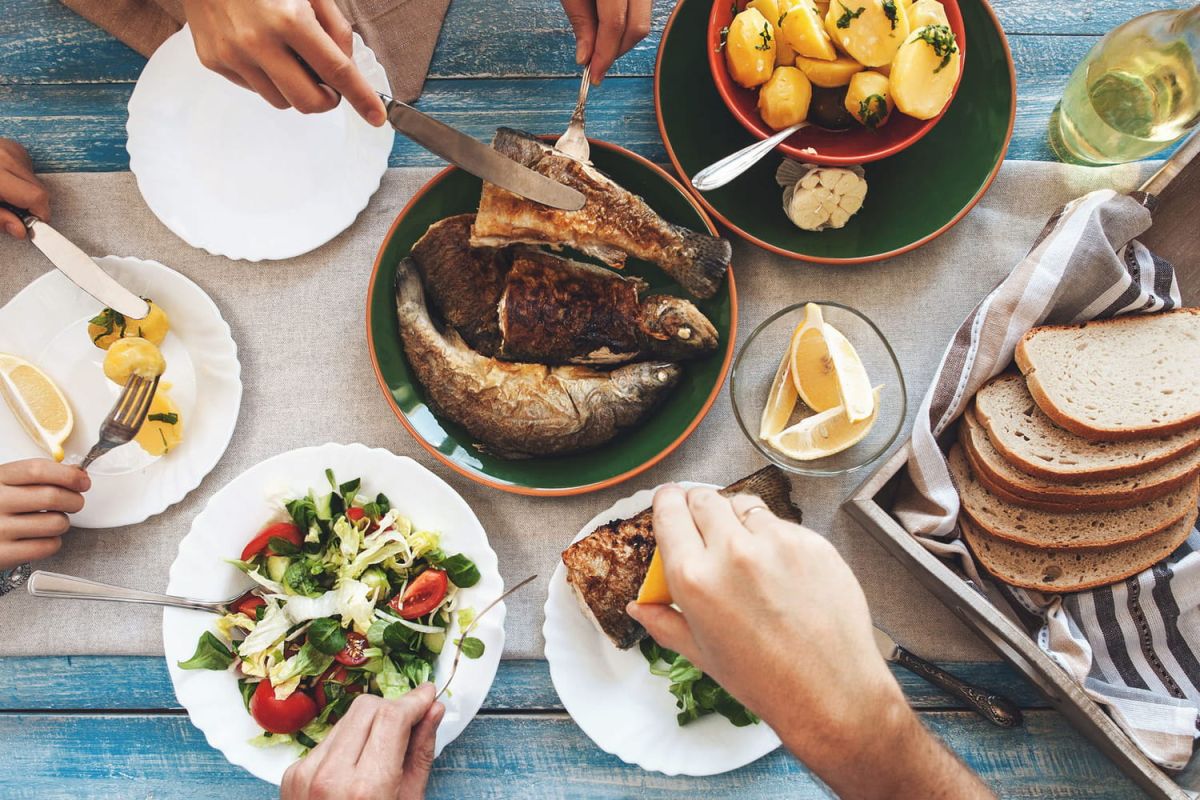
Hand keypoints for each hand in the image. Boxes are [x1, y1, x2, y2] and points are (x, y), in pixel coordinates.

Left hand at [0, 139, 49, 239]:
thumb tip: (20, 229)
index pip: (35, 196)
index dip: (39, 214)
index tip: (33, 224)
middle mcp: (3, 157)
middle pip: (38, 188)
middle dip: (32, 205)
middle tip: (13, 212)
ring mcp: (6, 147)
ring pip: (33, 177)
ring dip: (25, 190)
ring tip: (3, 193)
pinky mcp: (7, 144)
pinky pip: (24, 164)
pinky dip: (19, 176)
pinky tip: (3, 179)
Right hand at [0, 460, 88, 570]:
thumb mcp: (6, 483)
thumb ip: (38, 475)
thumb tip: (76, 473)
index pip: (38, 470)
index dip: (68, 475)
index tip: (82, 481)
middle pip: (52, 496)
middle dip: (74, 500)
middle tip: (74, 502)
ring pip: (56, 523)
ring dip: (63, 522)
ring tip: (52, 521)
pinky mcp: (3, 553)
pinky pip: (48, 546)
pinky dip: (53, 542)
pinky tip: (41, 537)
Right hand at [182, 0, 386, 125]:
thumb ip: (335, 29)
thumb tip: (347, 68)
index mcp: (289, 18)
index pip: (336, 71)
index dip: (360, 97)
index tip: (376, 116)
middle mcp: (258, 41)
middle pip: (309, 102)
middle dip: (328, 100)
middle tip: (330, 85)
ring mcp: (233, 55)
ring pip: (282, 102)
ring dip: (296, 90)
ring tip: (291, 58)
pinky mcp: (214, 61)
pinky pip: (255, 89)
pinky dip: (269, 79)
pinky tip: (264, 52)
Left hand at [281, 685, 443, 799]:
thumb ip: (420, 753)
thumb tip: (434, 712)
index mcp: (366, 788)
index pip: (392, 717)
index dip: (414, 700)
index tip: (428, 694)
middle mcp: (331, 776)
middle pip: (367, 707)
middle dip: (393, 708)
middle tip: (411, 719)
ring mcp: (306, 773)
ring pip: (346, 719)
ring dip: (370, 722)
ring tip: (384, 747)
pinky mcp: (292, 774)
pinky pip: (328, 739)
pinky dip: (349, 741)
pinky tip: (357, 764)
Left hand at [560, 0, 652, 82]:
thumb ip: (581, 22)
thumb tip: (585, 57)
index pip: (615, 24)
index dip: (604, 54)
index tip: (595, 75)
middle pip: (637, 27)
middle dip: (617, 52)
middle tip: (597, 66)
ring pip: (643, 23)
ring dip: (622, 41)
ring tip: (599, 47)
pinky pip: (641, 15)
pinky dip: (626, 28)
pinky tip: (608, 32)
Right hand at [628, 487, 992, 799]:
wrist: (830, 691)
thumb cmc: (764, 679)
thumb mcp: (702, 654)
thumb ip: (664, 622)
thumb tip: (639, 607)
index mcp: (694, 577)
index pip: (669, 510)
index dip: (668, 502)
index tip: (671, 502)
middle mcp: (731, 551)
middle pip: (705, 498)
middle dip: (700, 507)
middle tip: (707, 528)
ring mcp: (775, 542)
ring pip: (744, 505)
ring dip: (738, 519)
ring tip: (746, 552)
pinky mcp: (810, 542)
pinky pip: (781, 524)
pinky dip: (775, 537)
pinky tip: (780, 569)